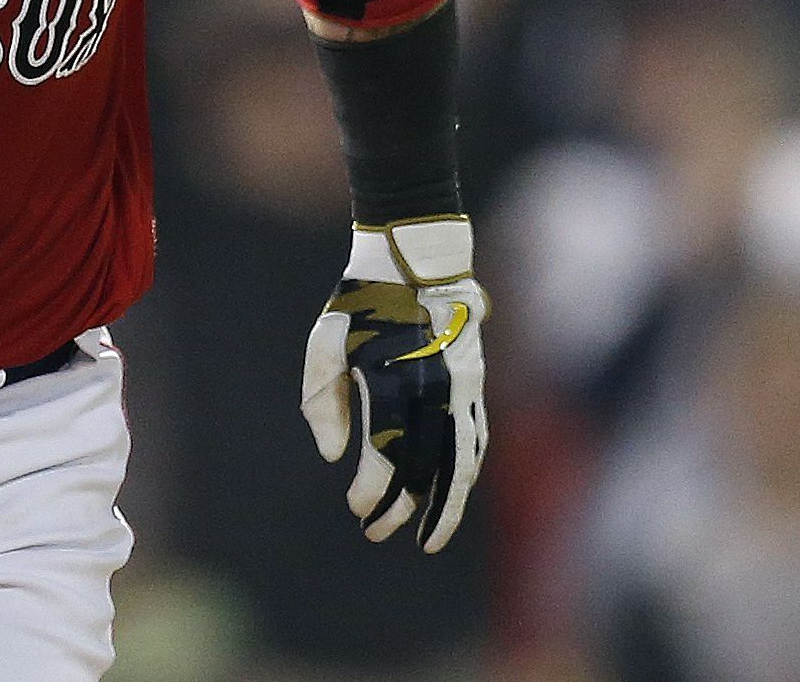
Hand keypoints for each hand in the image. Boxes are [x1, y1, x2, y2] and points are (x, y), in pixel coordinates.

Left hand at [300, 215, 488, 552]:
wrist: (417, 261)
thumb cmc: (360, 302)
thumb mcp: (326, 345)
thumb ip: (324, 404)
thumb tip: (334, 458)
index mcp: (393, 383)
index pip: (386, 458)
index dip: (372, 491)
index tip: (355, 508)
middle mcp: (433, 393)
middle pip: (424, 470)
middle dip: (403, 510)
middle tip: (377, 535)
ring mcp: (461, 391)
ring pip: (461, 464)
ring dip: (447, 505)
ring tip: (430, 538)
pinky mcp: (475, 385)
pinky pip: (476, 441)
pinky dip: (466, 473)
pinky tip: (454, 492)